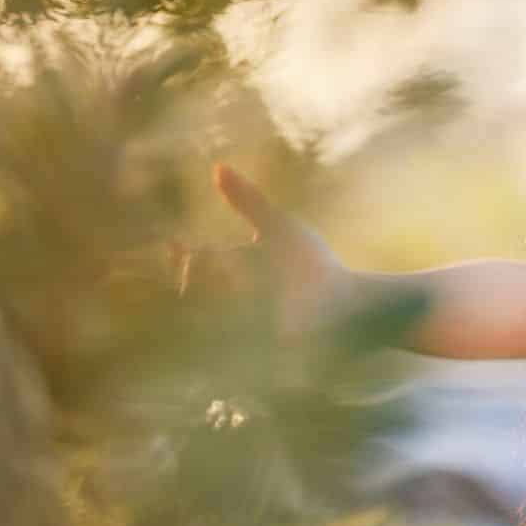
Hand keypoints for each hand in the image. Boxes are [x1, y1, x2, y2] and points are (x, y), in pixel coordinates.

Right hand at [172, 163, 348, 338]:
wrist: (349, 307)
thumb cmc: (314, 266)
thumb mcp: (279, 230)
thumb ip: (248, 200)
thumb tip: (217, 167)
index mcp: (229, 271)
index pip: (192, 263)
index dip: (180, 257)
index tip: (176, 245)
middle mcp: (225, 302)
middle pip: (192, 291)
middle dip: (201, 278)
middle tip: (221, 267)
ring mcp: (233, 331)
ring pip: (199, 320)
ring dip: (215, 302)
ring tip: (244, 289)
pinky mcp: (244, 359)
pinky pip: (216, 351)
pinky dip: (224, 335)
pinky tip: (247, 320)